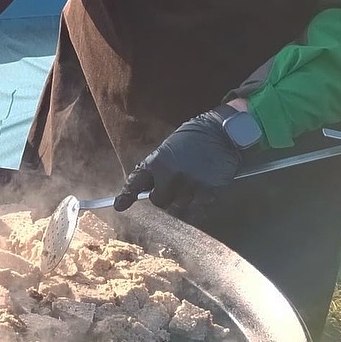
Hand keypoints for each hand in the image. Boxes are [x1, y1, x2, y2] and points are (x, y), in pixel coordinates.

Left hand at [114, 111, 244, 217]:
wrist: (220, 131)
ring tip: (188, 189)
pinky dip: (197, 206)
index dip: (127, 195)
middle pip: (159, 202)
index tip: (119, 206)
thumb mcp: (168, 148)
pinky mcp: (209, 192)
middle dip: (163, 198)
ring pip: (178, 208)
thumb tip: (146, 188)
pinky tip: (200, 194)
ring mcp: (190, 185)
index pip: (136, 181)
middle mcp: (171, 175)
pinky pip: (198, 210)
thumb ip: (156, 167)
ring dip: (181, 203)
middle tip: (171, 189)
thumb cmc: (192, 138)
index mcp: (158, 161)